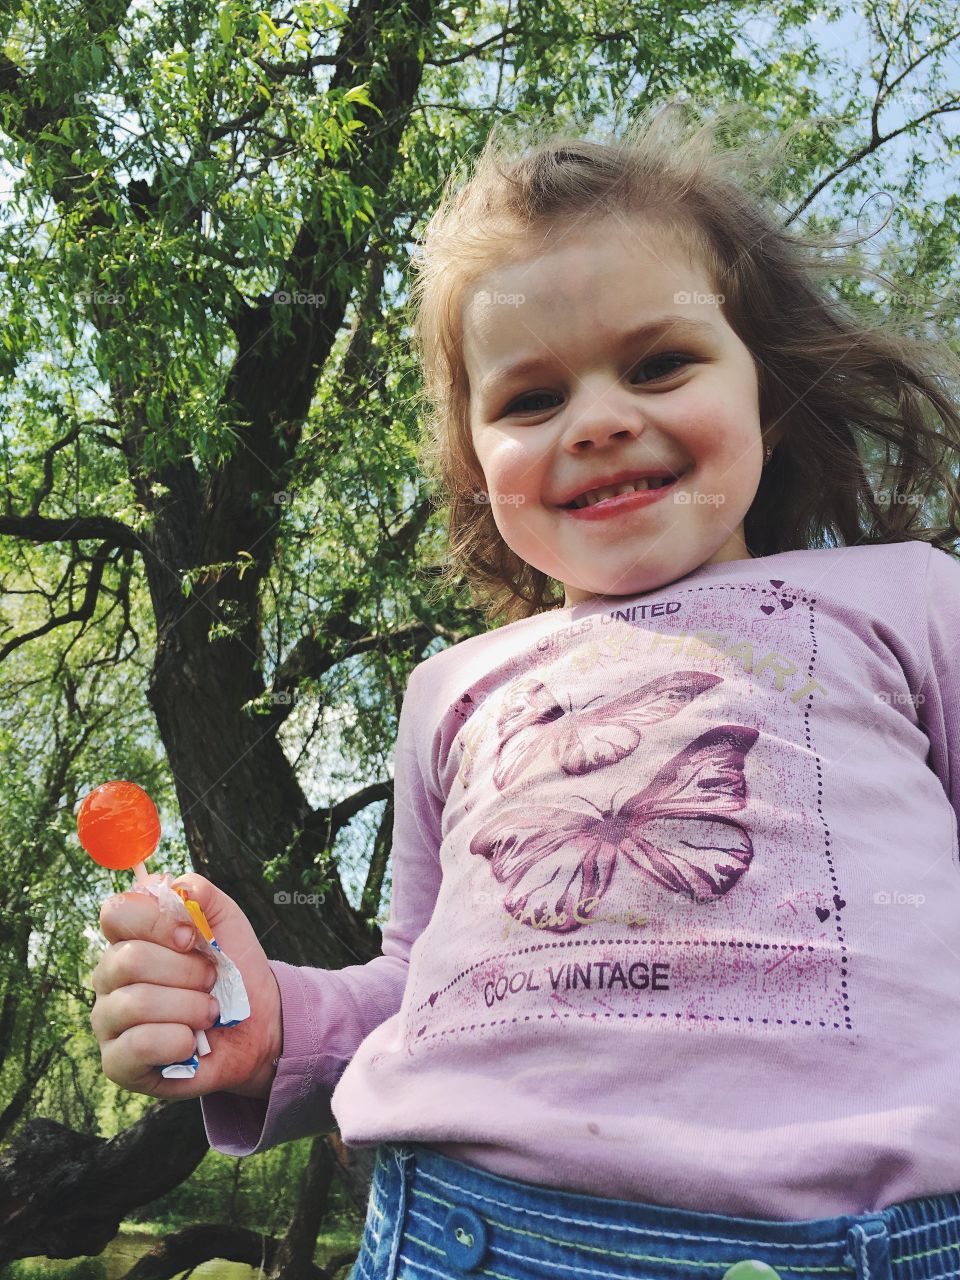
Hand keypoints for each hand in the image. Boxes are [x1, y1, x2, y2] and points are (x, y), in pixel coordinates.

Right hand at [91, 873, 281, 1100]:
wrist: (258, 1025)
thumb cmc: (234, 971)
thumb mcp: (226, 921)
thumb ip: (200, 893)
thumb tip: (174, 885)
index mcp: (130, 938)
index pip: (116, 913)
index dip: (157, 922)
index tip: (192, 937)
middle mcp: (110, 977)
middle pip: (129, 960)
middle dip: (186, 971)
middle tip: (211, 980)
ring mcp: (108, 1021)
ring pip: (135, 1003)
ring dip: (190, 1007)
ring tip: (209, 1013)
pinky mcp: (117, 1063)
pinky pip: (137, 1045)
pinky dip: (177, 1041)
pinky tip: (191, 1042)